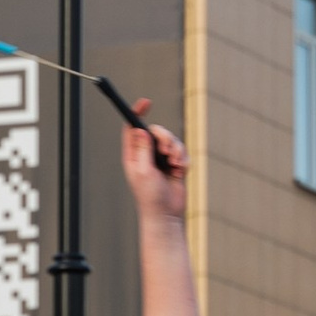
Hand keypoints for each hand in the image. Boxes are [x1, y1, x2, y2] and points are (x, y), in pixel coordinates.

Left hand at [119, 96, 188, 220]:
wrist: (167, 213)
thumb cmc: (150, 196)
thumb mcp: (143, 171)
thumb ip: (142, 149)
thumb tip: (139, 129)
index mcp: (133, 155)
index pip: (132, 128)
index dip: (137, 113)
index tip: (146, 102)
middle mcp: (145, 154)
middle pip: (155, 131)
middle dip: (164, 137)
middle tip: (166, 151)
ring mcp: (160, 159)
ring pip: (170, 139)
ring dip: (175, 149)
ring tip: (175, 164)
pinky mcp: (174, 163)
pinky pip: (181, 150)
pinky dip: (183, 158)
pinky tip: (180, 170)